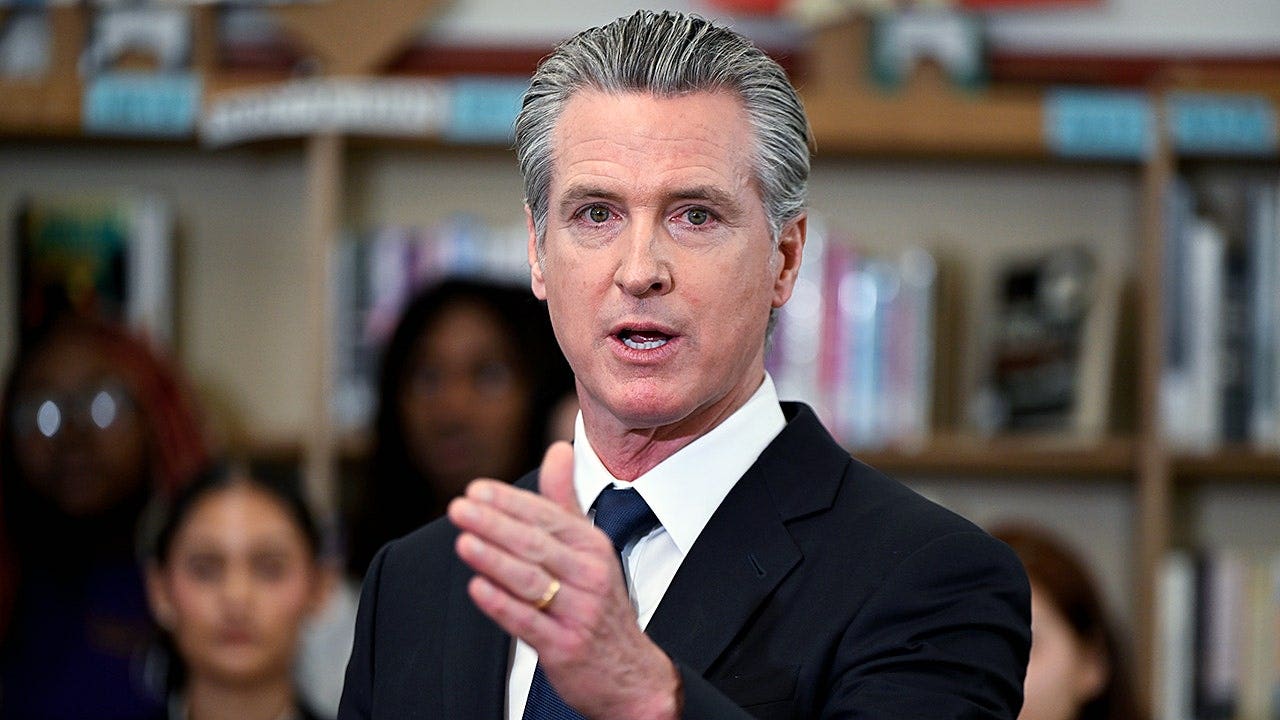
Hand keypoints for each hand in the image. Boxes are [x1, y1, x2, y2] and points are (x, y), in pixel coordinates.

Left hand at [448, 441, 680, 719]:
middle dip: (495, 524)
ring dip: (494, 560)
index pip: (548, 518)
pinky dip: (502, 604)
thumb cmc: (598, 603)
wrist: (628, 673)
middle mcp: (589, 576)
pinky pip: (528, 622)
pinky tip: (477, 588)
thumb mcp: (589, 548)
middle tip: (459, 508)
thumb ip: (566, 500)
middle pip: (536, 545)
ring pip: (531, 581)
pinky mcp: (565, 647)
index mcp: (592, 547)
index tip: (476, 489)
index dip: (511, 503)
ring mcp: (578, 612)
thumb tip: (557, 448)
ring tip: (463, 542)